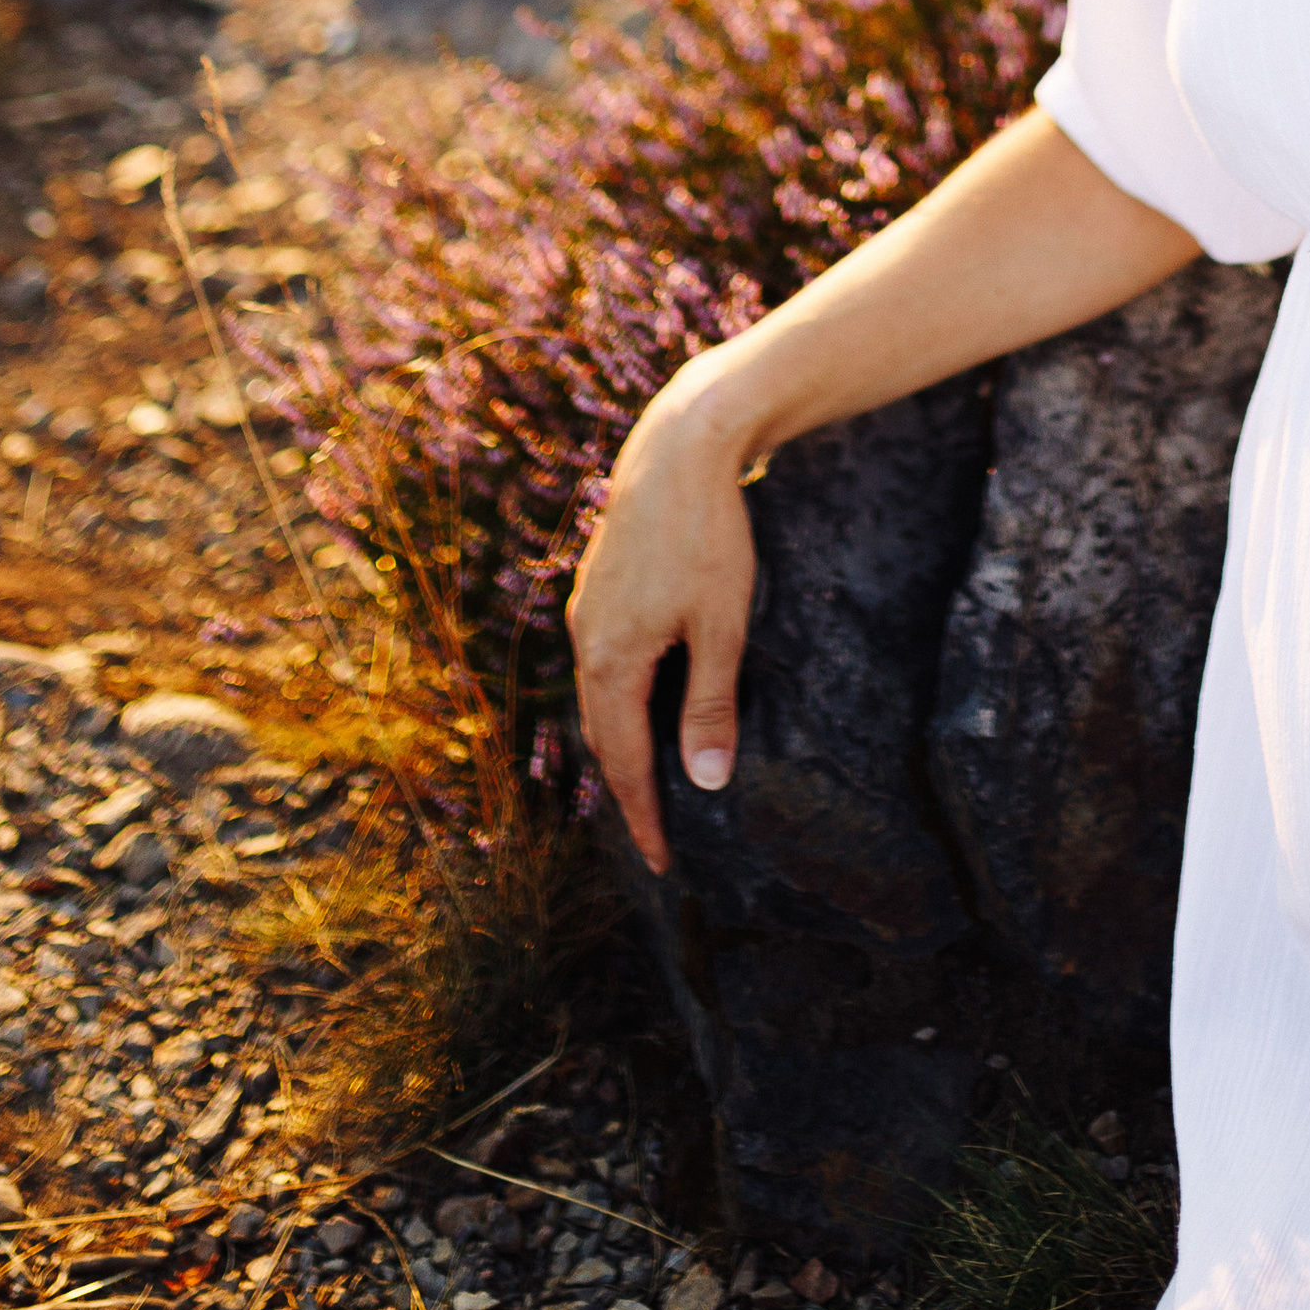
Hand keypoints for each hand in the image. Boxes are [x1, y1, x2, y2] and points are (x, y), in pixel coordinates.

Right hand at [566, 340, 760, 872]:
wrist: (679, 447)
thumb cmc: (708, 536)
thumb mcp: (722, 625)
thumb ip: (710, 704)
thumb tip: (707, 781)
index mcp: (612, 660)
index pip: (627, 762)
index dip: (645, 816)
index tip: (664, 863)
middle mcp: (587, 640)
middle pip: (604, 736)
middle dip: (627, 789)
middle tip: (655, 835)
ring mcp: (587, 610)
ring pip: (600, 697)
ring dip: (621, 743)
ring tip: (648, 780)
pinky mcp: (599, 585)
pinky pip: (603, 661)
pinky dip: (620, 698)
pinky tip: (644, 698)